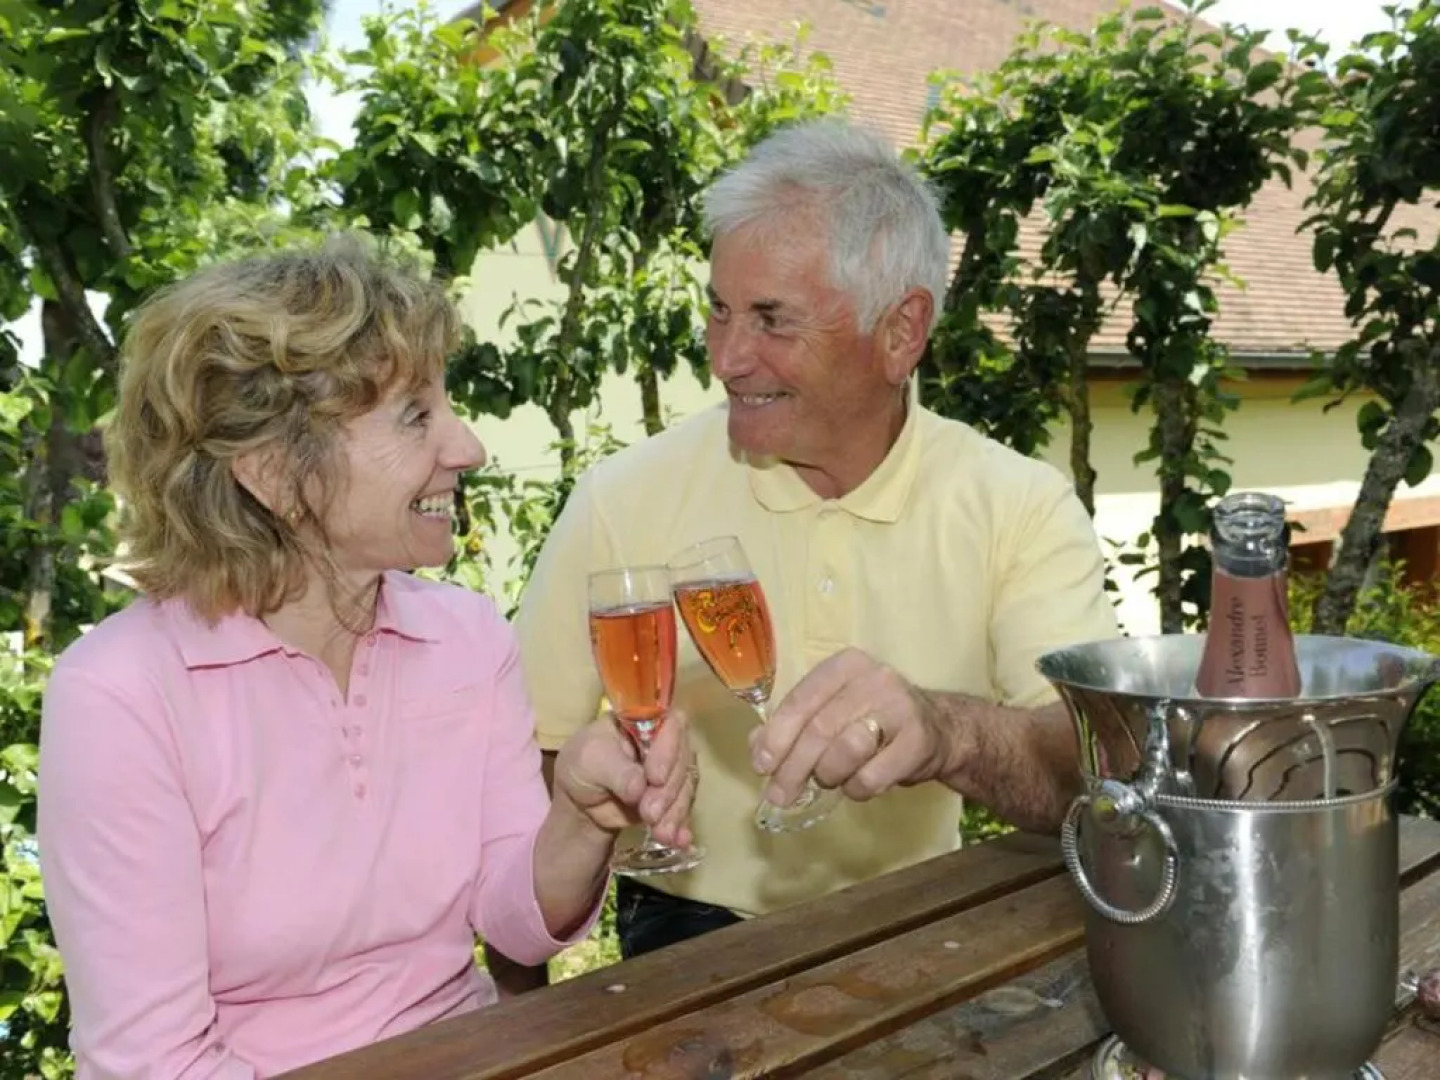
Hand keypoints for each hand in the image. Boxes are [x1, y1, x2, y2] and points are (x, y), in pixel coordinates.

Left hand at [553, 711, 696, 848]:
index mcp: (643, 721)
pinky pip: (684, 809)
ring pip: (686, 786)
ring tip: (661, 834)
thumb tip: (640, 788)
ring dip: (676, 811)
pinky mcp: (671, 798)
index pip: (671, 724)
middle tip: (648, 813)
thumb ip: (616, 771)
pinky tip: (679, 841)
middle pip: (683, 759)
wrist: (580, 805)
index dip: (669, 749)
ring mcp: (670, 770)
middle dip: (669, 790)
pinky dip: (682, 825)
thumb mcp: (590, 761)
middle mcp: (663, 742)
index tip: (654, 778)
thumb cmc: (581, 768)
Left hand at [750, 648, 955, 806]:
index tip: (761, 765)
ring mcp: (900, 707)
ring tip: (830, 779)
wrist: (940, 730)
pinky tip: (858, 785)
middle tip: (780, 795)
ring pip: (846, 750)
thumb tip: (758, 748)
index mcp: (845, 665)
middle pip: (819, 729)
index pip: (801, 700)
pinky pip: (872, 776)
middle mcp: (874, 678)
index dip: (777, 736)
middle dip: (794, 768)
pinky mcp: (918, 741)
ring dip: (829, 775)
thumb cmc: (873, 720)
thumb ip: (794, 724)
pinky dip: (857, 789)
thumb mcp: (832, 711)